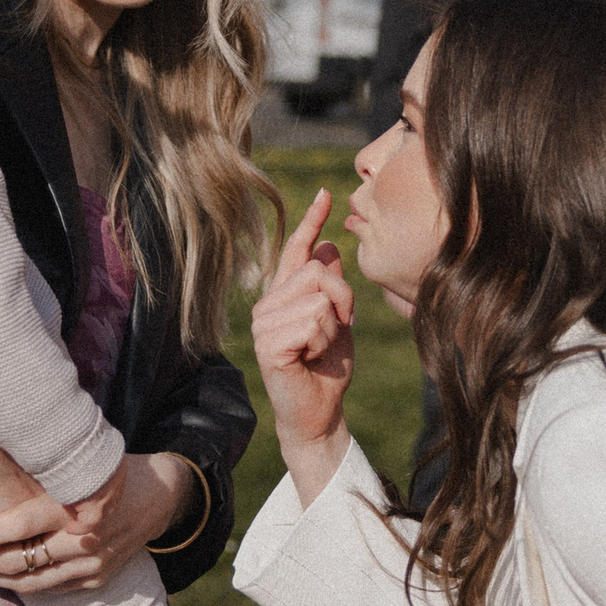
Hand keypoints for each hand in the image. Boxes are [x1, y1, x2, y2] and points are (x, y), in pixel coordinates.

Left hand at [0, 454, 191, 592]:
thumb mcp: (82, 461)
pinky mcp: (95, 579)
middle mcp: (85, 541)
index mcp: (79, 506)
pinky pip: (50, 590)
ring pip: (31, 582)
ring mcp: (91, 565)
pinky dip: (19, 586)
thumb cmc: (111, 469)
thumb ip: (44, 472)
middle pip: (21, 561)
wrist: (162, 494)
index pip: (26, 526)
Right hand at [252, 189, 356, 503]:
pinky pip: (312, 323)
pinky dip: (323, 342)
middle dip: (343, 299)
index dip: (312, 220)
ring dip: (333, 327)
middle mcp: (268, 304)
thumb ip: (332, 287)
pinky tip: (310, 359)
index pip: (296, 250)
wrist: (320, 412)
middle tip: (339, 327)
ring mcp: (263, 325)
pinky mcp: (267, 345)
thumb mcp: (338, 320)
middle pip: (317, 271)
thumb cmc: (328, 368)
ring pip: (318, 299)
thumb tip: (330, 245)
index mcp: (284, 295)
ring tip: (320, 349)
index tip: (326, 193)